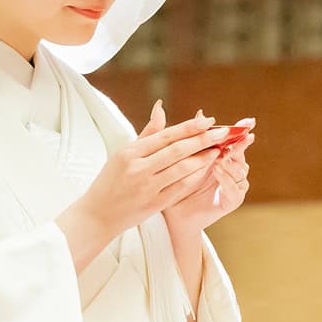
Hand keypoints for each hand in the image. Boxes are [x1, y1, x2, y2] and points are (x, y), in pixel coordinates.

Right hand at [55, 101, 226, 270]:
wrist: (98, 215)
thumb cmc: (111, 180)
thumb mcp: (123, 153)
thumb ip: (147, 133)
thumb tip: (161, 107)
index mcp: (130, 152)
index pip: (166, 136)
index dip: (190, 128)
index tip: (209, 121)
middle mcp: (138, 168)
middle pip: (177, 150)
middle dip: (203, 140)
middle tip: (223, 132)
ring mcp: (147, 188)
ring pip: (182, 169)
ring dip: (203, 158)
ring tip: (218, 150)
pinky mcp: (154, 204)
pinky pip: (180, 187)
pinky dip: (195, 177)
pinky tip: (206, 169)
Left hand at [163, 117, 254, 235]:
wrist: (173, 215)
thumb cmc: (176, 184)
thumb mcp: (182, 156)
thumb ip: (191, 134)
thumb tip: (200, 111)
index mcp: (221, 157)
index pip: (234, 141)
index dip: (242, 131)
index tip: (248, 121)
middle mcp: (230, 170)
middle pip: (241, 154)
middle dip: (242, 145)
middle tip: (241, 137)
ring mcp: (233, 185)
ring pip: (241, 171)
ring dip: (232, 163)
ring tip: (221, 156)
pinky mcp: (231, 201)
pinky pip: (235, 190)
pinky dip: (228, 180)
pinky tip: (219, 171)